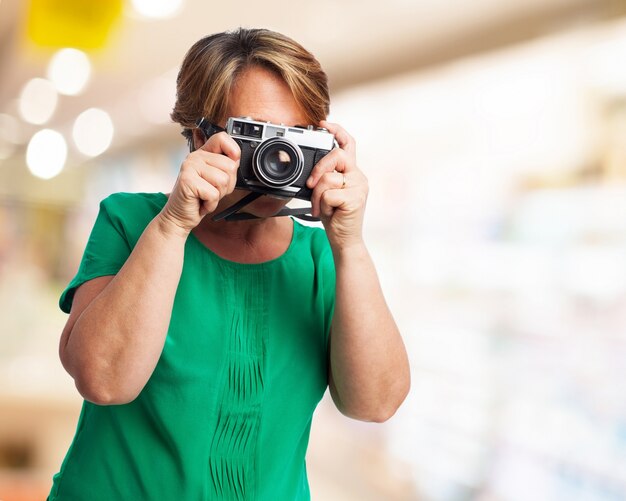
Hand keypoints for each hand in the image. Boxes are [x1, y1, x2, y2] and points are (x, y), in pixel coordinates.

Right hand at [159, 132, 239, 234]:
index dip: (234, 150)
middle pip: (230, 166)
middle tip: (212, 190)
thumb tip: (236, 160)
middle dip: (227, 185)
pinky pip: (213, 193)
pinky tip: (201, 202)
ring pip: (223, 180)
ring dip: (218, 195)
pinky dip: (211, 203)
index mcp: (203, 154)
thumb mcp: (215, 181)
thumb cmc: (198, 199)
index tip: (233, 163)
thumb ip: (225, 168)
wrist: (180, 215)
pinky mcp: (187, 181)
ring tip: (205, 196)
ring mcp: (190, 167)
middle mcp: (195, 157)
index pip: (222, 138)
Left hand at [307, 121, 367, 249]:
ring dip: (317, 195)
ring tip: (322, 208)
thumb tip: (310, 171)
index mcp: (352, 173)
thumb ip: (325, 178)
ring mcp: (359, 187)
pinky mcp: (355, 199)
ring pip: (328, 178)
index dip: (337, 131)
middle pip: (336, 156)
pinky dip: (322, 205)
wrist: (344, 240)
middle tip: (310, 184)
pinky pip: (328, 193)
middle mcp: (358, 176)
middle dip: (318, 168)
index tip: (324, 124)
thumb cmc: (335, 217)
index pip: (348, 145)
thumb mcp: (327, 193)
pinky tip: (329, 213)